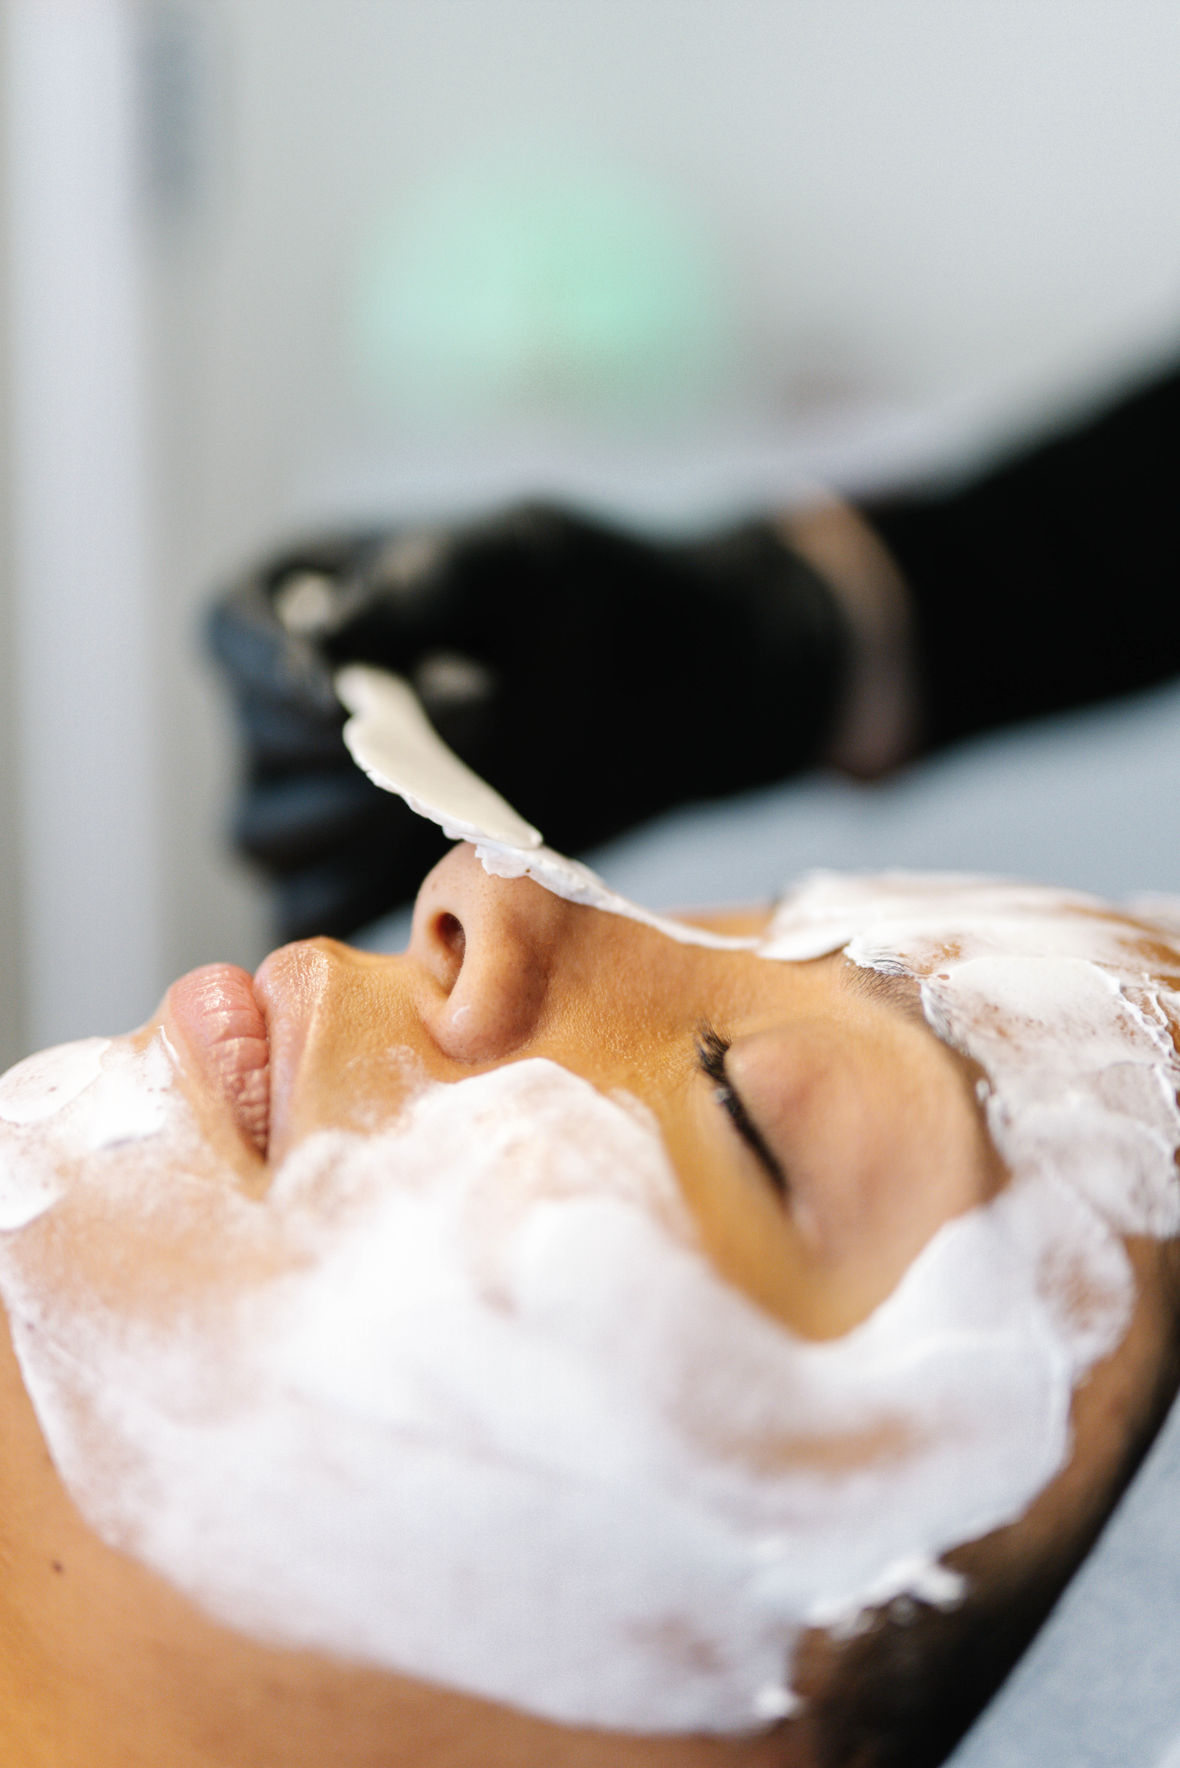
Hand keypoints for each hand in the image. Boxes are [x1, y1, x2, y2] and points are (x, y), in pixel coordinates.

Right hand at [209, 504, 850, 939]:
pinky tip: (440, 875)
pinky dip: (362, 902)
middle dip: (347, 756)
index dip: (267, 673)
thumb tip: (323, 651)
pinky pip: (318, 908)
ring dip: (358, 831)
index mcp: (302, 601)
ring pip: (272, 842)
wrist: (667, 687)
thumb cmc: (588, 598)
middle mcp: (293, 703)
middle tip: (473, 715)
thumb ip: (417, 589)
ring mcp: (325, 795)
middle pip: (257, 754)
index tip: (335, 695)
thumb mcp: (511, 559)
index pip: (233, 639)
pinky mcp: (368, 868)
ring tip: (463, 797)